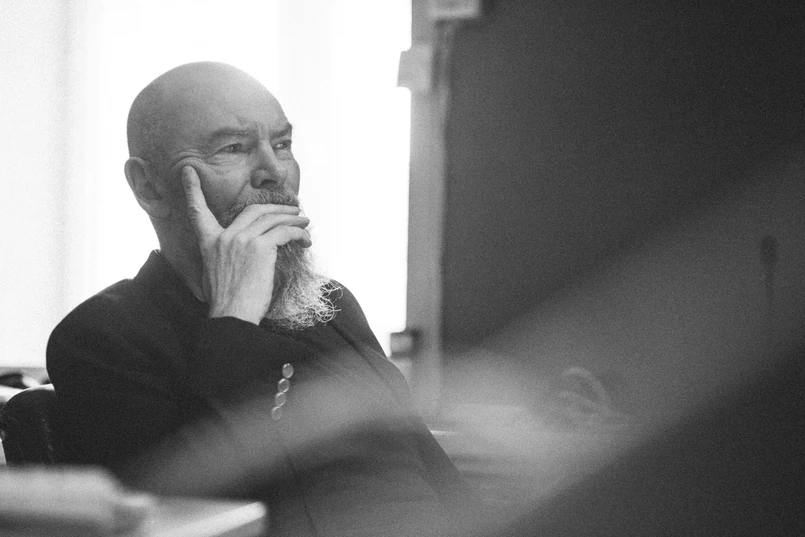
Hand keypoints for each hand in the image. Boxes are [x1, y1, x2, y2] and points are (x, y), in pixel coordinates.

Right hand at [181, 166, 310, 323]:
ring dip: (292, 220)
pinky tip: (305, 240)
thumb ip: (224, 257)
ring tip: (304, 223)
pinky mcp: (261, 248)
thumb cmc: (226, 303)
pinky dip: (298, 234)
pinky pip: (284, 233)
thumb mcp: (214, 274)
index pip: (197, 211)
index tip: (188, 171)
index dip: (192, 190)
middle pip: (253, 210)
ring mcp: (242, 240)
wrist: (232, 316)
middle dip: (275, 208)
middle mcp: (224, 237)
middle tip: (292, 211)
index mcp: (208, 242)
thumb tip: (242, 255)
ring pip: (272, 219)